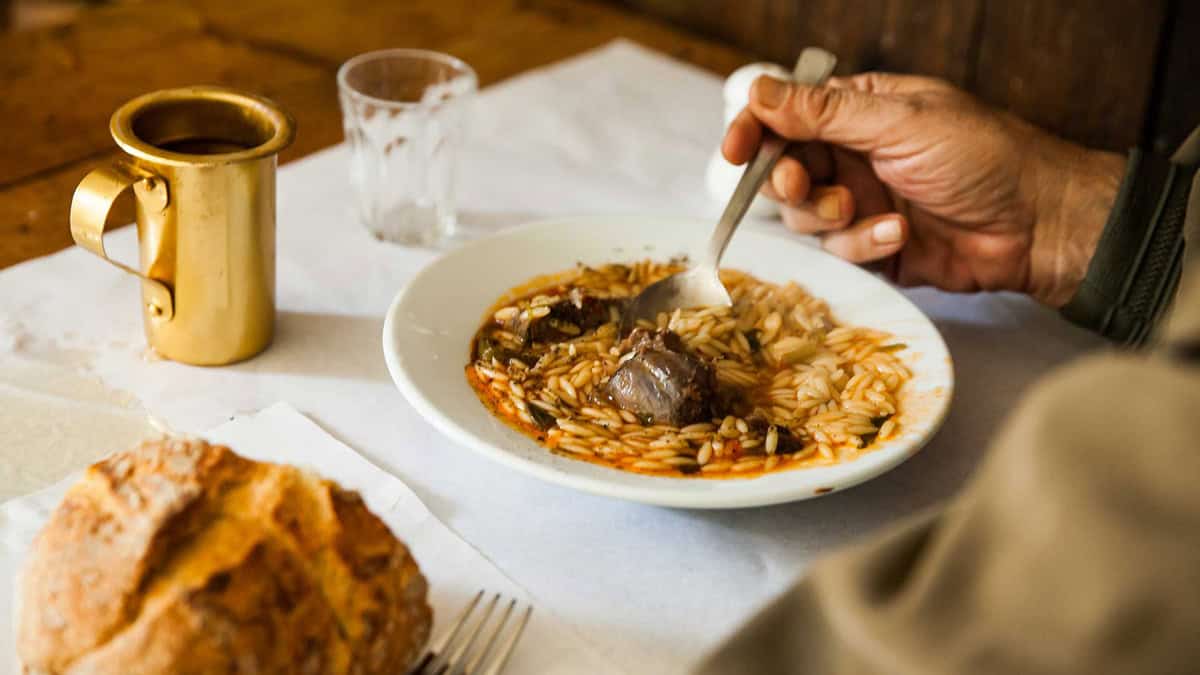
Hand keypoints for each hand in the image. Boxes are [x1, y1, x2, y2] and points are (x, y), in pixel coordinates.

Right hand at [722, 73, 1125, 306]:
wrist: (1039, 224)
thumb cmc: (983, 156)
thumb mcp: (899, 123)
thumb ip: (823, 113)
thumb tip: (759, 92)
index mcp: (858, 111)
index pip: (786, 115)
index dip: (754, 131)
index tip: (735, 151)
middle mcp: (853, 155)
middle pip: (784, 170)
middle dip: (789, 183)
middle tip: (804, 187)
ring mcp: (862, 202)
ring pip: (805, 216)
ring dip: (829, 217)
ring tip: (869, 213)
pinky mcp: (874, 247)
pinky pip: (839, 250)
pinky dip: (863, 245)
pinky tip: (900, 236)